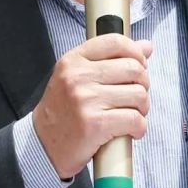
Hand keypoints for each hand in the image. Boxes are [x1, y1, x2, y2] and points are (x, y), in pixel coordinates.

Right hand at [30, 33, 151, 178]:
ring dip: (142, 108)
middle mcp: (78, 77)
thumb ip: (110, 59)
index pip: (115, 42)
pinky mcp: (95, 124)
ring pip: (138, 95)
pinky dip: (139, 128)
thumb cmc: (63, 112)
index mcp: (73, 61)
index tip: (139, 66)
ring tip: (131, 115)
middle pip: (133, 68)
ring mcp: (86, 100)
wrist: (42, 146)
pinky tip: (131, 131)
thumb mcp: (77, 78)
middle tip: (135, 98)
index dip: (135, 53)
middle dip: (142, 85)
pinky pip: (135, 120)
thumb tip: (146, 46)